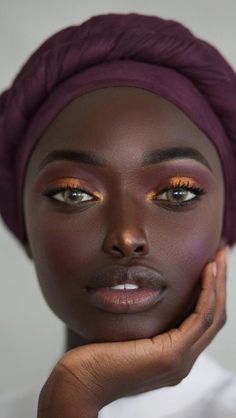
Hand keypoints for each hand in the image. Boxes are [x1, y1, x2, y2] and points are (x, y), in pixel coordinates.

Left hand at [37, 248, 226, 417]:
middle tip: (222, 255)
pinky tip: (207, 271)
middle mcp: (184, 361)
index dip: (211, 292)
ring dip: (219, 282)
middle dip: (221, 283)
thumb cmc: (96, 356)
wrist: (82, 380)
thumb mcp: (128, 333)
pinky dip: (208, 292)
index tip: (210, 265)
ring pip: (213, 315)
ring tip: (219, 257)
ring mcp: (181, 360)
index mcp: (174, 355)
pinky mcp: (173, 355)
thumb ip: (144, 321)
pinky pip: (200, 317)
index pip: (202, 321)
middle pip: (215, 316)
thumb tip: (144, 290)